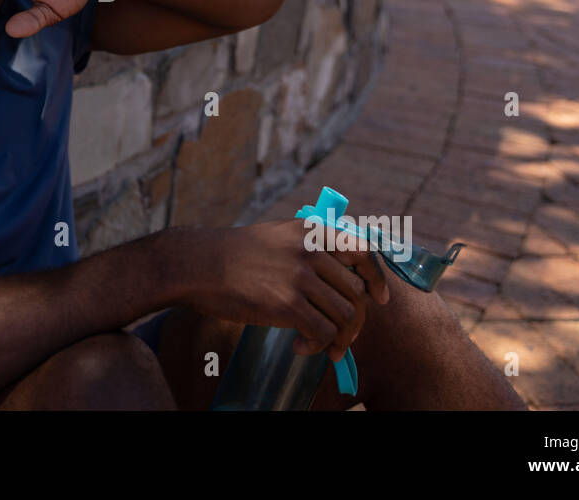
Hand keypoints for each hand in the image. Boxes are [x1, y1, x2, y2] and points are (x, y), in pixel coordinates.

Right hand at [182, 220, 389, 362]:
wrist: (199, 264)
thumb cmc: (236, 254)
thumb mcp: (280, 234)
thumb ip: (311, 246)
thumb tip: (341, 274)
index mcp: (312, 230)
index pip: (364, 252)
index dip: (377, 279)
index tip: (379, 298)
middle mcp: (312, 250)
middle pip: (357, 293)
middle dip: (355, 321)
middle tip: (341, 337)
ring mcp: (300, 277)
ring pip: (346, 316)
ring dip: (339, 339)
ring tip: (322, 347)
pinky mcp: (287, 304)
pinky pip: (323, 333)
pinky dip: (317, 347)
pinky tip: (298, 347)